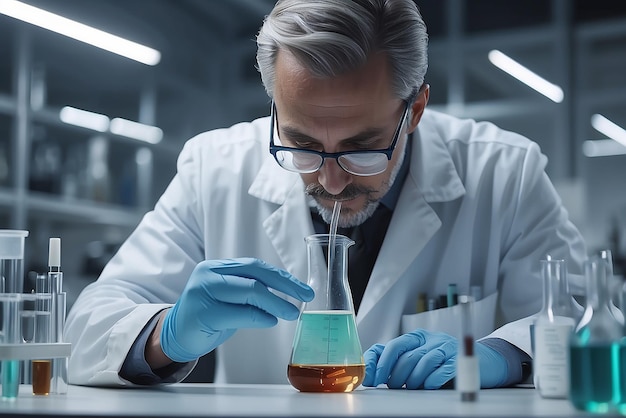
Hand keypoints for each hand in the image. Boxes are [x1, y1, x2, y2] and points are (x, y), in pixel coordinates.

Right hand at [160, 257, 313, 362]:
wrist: (173, 336)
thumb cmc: (207, 315)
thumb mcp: (228, 296)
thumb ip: (250, 289)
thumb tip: (287, 292)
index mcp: (216, 267)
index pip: (255, 266)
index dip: (282, 276)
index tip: (302, 288)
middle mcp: (209, 275)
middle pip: (255, 275)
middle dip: (285, 286)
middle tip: (304, 298)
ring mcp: (204, 293)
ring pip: (250, 292)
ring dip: (276, 303)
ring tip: (291, 312)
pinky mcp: (203, 314)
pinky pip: (241, 313)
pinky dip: (261, 317)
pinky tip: (272, 321)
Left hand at [362, 329, 507, 388]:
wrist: (484, 362)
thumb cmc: (446, 363)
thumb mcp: (423, 358)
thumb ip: (401, 362)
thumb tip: (374, 375)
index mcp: (418, 338)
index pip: (392, 345)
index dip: (379, 361)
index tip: (372, 377)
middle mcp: (431, 339)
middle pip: (405, 353)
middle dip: (393, 372)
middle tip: (391, 385)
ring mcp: (446, 348)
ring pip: (422, 362)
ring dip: (412, 379)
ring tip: (410, 387)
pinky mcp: (459, 360)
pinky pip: (441, 370)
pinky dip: (431, 380)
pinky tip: (428, 386)